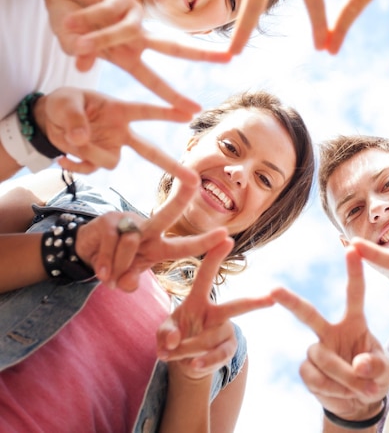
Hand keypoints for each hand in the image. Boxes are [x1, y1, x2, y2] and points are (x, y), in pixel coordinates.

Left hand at [34, 87, 195, 175]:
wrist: (49, 119)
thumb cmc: (64, 103)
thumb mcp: (64, 103)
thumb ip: (74, 119)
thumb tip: (81, 140)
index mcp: (118, 111)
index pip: (146, 112)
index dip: (167, 112)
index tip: (191, 112)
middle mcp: (122, 132)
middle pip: (151, 151)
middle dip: (171, 165)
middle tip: (193, 179)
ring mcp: (112, 148)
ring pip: (111, 163)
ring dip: (89, 155)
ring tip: (70, 139)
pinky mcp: (98, 160)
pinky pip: (92, 170)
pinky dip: (75, 166)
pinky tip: (62, 157)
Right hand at [66, 14, 232, 115]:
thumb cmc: (72, 22)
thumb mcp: (74, 46)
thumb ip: (80, 54)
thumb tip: (82, 63)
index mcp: (129, 56)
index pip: (155, 80)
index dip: (172, 96)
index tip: (195, 111)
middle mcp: (138, 36)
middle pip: (174, 47)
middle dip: (201, 54)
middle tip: (229, 59)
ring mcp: (133, 15)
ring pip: (126, 30)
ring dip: (99, 38)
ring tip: (76, 43)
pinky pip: (105, 12)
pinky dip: (85, 18)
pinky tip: (71, 18)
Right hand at [75, 181, 232, 290]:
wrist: (84, 251)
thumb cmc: (115, 262)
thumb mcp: (126, 276)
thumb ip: (130, 280)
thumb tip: (127, 283)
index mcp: (159, 245)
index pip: (185, 245)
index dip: (205, 242)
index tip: (226, 235)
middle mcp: (148, 229)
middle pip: (167, 214)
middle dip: (181, 198)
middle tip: (194, 181)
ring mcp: (128, 222)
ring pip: (130, 244)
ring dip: (118, 266)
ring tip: (109, 275)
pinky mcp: (108, 221)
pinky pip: (110, 245)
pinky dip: (105, 263)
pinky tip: (101, 272)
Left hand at [157, 235, 273, 379]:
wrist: (186, 362)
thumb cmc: (174, 338)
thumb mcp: (163, 333)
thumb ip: (165, 334)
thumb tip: (175, 341)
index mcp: (198, 300)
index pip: (207, 274)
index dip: (216, 257)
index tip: (228, 238)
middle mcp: (216, 313)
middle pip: (236, 307)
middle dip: (255, 303)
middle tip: (272, 298)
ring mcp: (225, 332)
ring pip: (210, 339)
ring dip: (187, 348)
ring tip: (171, 353)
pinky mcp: (228, 349)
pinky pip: (218, 356)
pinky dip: (203, 361)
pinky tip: (193, 365)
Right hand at [272, 247, 388, 421]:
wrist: (359, 403)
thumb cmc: (373, 377)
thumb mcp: (384, 370)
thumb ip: (376, 365)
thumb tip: (358, 364)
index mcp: (354, 322)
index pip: (354, 293)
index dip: (354, 271)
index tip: (353, 248)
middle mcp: (330, 331)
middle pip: (308, 314)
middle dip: (291, 302)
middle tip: (274, 290)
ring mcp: (316, 350)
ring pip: (322, 357)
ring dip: (344, 377)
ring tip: (360, 389)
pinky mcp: (307, 369)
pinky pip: (314, 377)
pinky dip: (332, 389)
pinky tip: (339, 392)